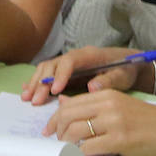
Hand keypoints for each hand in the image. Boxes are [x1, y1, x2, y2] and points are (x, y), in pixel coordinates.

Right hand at [22, 46, 142, 103]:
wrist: (129, 64)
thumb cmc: (126, 70)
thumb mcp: (123, 76)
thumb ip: (109, 81)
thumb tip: (92, 86)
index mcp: (88, 55)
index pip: (69, 62)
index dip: (60, 75)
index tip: (54, 91)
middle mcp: (74, 56)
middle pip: (53, 65)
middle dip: (42, 83)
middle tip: (35, 100)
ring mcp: (68, 62)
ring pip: (46, 69)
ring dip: (35, 83)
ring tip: (26, 98)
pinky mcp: (66, 70)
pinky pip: (48, 73)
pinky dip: (37, 81)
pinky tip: (27, 90)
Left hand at [43, 89, 155, 155]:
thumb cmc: (149, 119)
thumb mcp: (119, 104)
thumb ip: (92, 103)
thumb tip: (63, 102)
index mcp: (106, 95)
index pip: (70, 104)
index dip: (55, 117)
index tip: (49, 128)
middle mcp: (107, 105)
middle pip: (68, 116)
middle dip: (56, 130)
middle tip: (54, 140)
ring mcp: (113, 122)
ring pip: (75, 131)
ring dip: (66, 143)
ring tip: (66, 149)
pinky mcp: (120, 140)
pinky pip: (89, 147)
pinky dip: (80, 154)